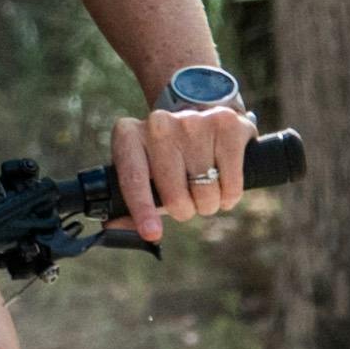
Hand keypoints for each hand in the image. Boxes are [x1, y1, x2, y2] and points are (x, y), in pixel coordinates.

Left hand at [104, 93, 260, 236]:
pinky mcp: (227, 125)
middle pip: (175, 195)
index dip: (142, 210)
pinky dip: (229, 196)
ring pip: (206, 192)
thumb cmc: (167, 157)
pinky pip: (231, 184)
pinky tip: (222, 184)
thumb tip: (119, 230)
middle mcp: (159, 124)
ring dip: (208, 203)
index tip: (152, 233)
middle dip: (184, 210)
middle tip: (186, 201)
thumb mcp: (143, 173)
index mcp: (129, 135)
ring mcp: (193, 122)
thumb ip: (128, 206)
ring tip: (204, 186)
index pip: (133, 178)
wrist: (201, 115)